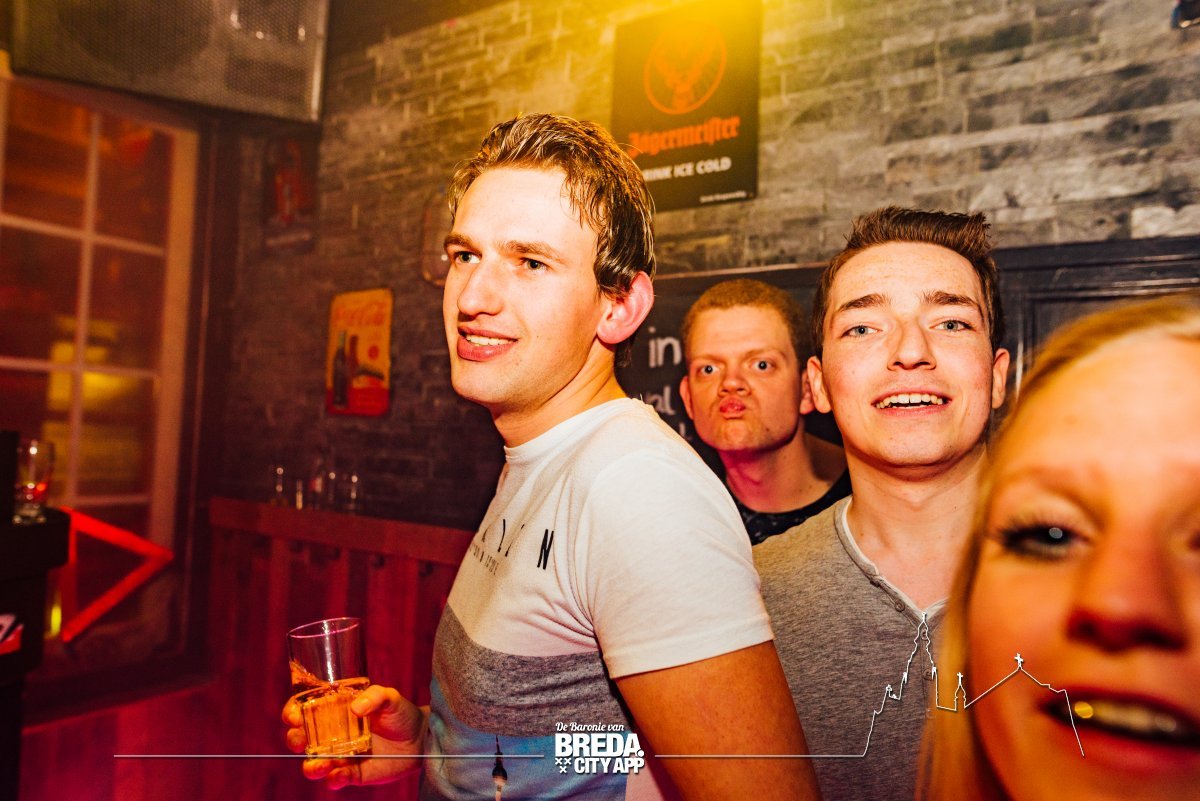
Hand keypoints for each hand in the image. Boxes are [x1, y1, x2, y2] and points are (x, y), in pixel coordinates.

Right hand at [282, 684, 426, 788]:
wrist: (420, 739)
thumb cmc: (400, 713)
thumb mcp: (390, 697)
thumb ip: (375, 696)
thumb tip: (356, 708)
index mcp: (334, 711)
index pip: (303, 711)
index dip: (292, 713)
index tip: (294, 715)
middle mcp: (331, 735)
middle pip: (300, 739)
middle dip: (295, 740)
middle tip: (301, 740)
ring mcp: (339, 756)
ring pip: (313, 764)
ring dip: (311, 766)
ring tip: (321, 764)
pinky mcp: (351, 774)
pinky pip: (334, 780)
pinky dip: (333, 780)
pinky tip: (340, 775)